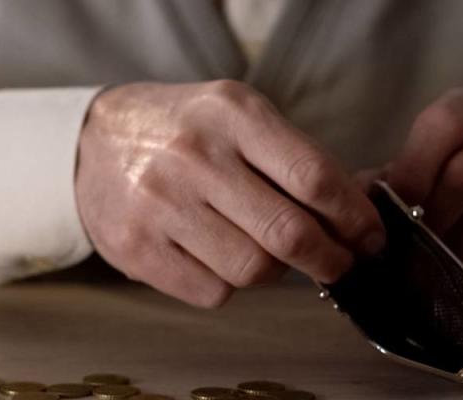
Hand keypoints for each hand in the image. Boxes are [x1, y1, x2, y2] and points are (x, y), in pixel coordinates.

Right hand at [75, 80, 384, 306]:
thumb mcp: (239, 115)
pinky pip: (214, 292)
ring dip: (276, 272)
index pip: (313, 177)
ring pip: (253, 270)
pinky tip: (221, 256)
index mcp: (232, 114)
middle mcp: (194, 156)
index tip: (369, 237)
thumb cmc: (185, 130)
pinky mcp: (137, 249)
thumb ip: (295, 157)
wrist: (94, 142)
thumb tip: (358, 213)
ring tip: (268, 252)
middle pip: (288, 233)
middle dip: (331, 259)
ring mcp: (160, 205)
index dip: (354, 218)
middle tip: (340, 263)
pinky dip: (230, 283)